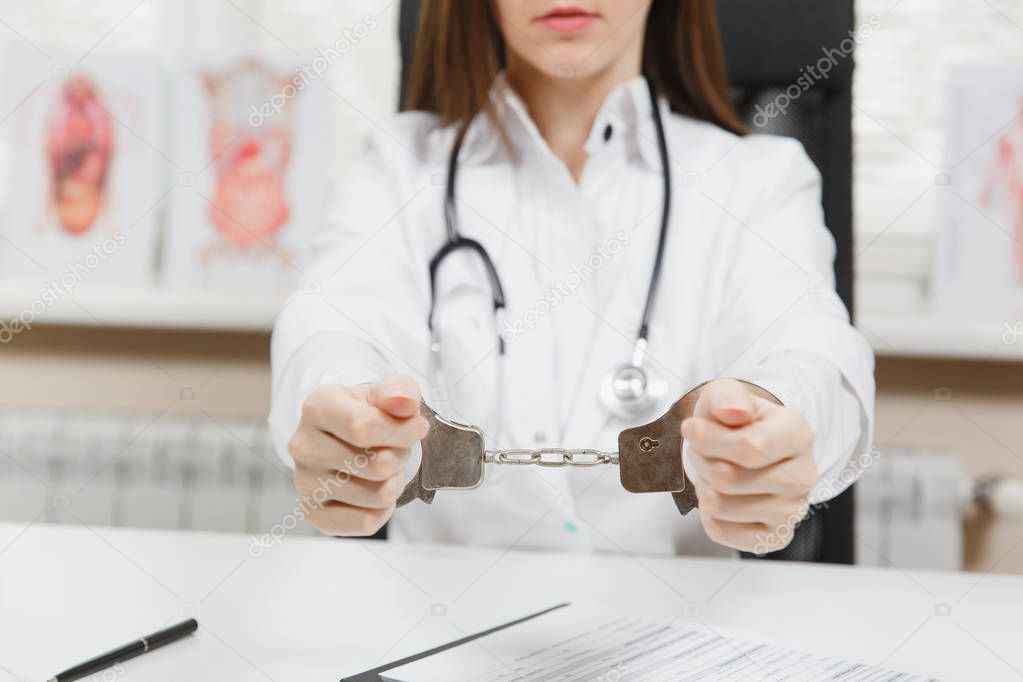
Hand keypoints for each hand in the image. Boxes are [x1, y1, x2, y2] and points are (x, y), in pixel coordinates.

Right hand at [288, 374, 428, 536]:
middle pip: (377, 465)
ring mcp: (305, 482)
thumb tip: (404, 403)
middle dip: (400, 457)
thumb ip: (399, 390)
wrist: (348, 434)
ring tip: (385, 469)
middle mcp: (303, 445)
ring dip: (395, 483)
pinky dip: (383, 510)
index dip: (401, 432)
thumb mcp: (387, 390)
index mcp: (318, 407)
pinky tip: (376, 490)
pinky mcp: (313, 512)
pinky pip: (365, 523)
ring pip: (378, 495)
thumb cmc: (369, 411)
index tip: (418, 427)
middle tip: (396, 449)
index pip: (363, 428)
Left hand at [682, 379, 817, 553]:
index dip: (709, 441)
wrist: (747, 446)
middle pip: (728, 479)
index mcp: (797, 434)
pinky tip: (721, 496)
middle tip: (705, 452)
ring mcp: (792, 511)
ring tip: (715, 472)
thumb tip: (734, 411)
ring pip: (720, 506)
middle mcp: (804, 476)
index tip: (690, 428)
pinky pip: (721, 531)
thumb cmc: (736, 421)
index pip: (750, 448)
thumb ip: (728, 396)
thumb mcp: (727, 395)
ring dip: (703, 487)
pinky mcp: (775, 537)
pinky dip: (708, 514)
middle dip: (702, 462)